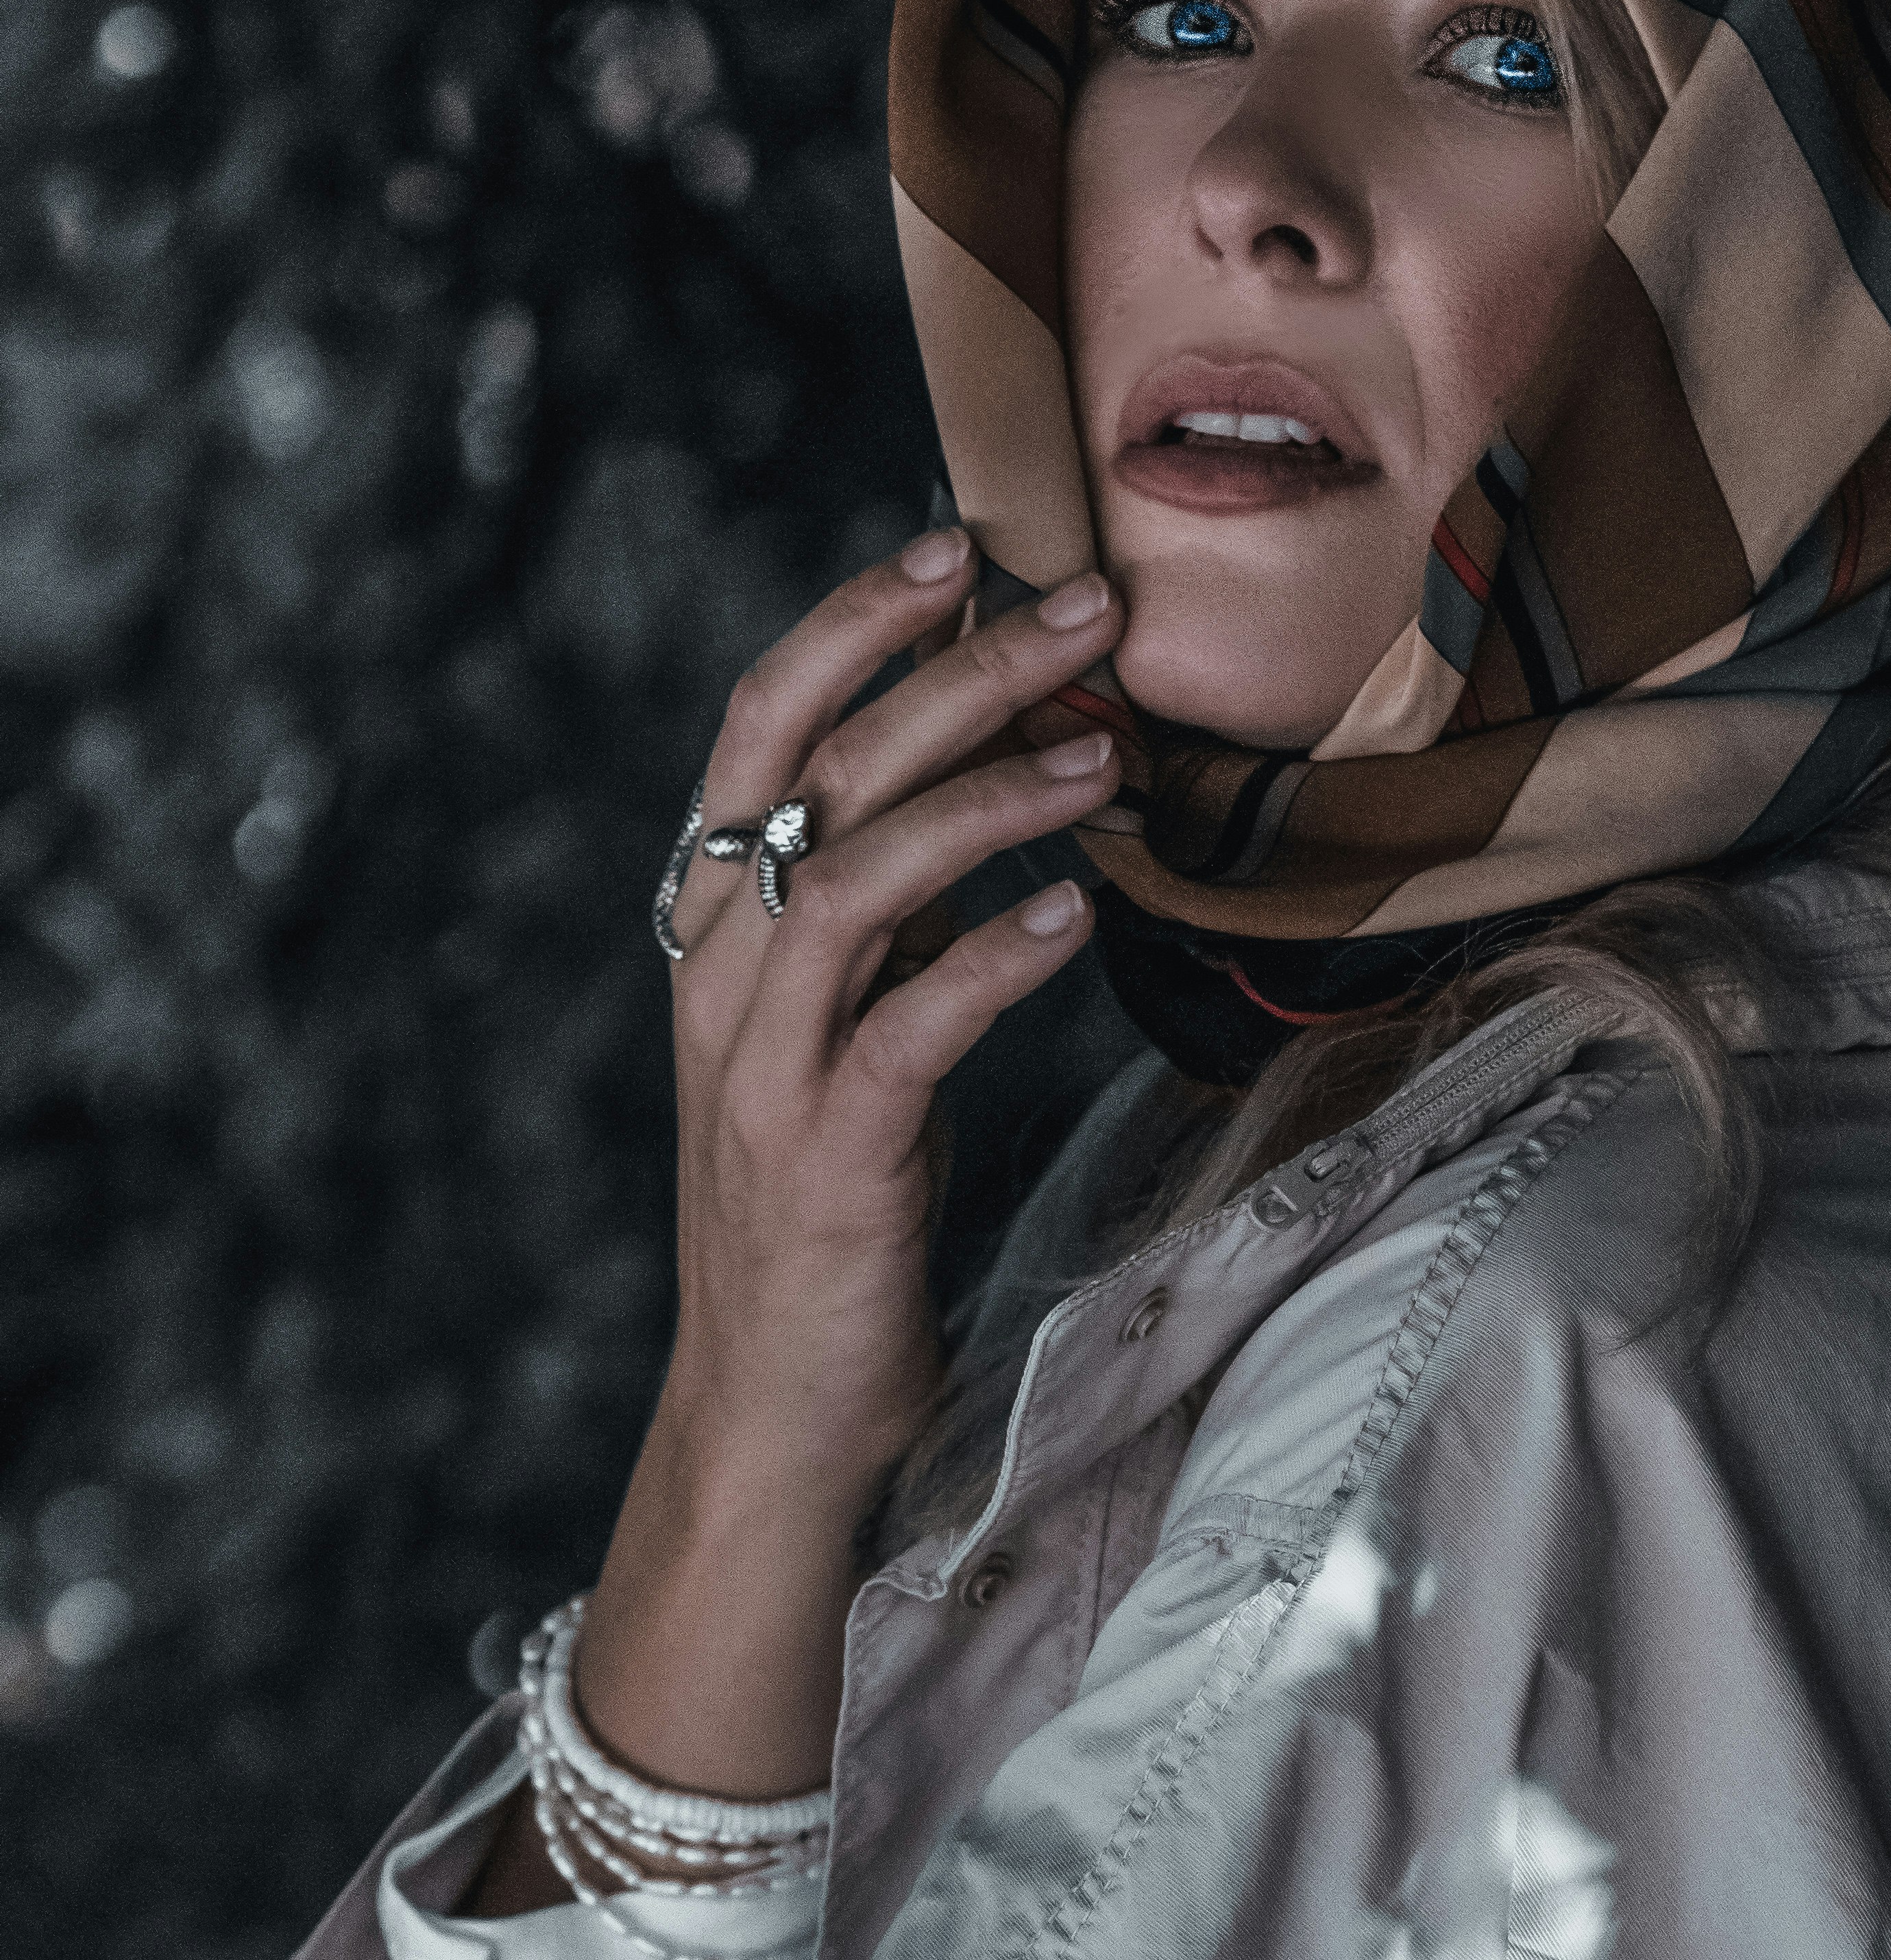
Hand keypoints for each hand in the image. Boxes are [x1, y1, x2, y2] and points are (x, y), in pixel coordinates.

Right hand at [467, 529, 1125, 1910]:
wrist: (778, 1411)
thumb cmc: (834, 1211)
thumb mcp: (844, 1034)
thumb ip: (886, 916)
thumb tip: (993, 777)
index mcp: (720, 932)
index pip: (760, 730)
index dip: (849, 627)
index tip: (955, 548)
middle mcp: (726, 978)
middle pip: (820, 770)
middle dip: (952, 672)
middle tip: (1081, 611)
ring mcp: (767, 1066)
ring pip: (853, 874)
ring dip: (985, 797)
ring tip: (1101, 756)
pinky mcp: (828, 1153)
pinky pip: (907, 1023)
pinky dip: (992, 953)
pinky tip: (1077, 912)